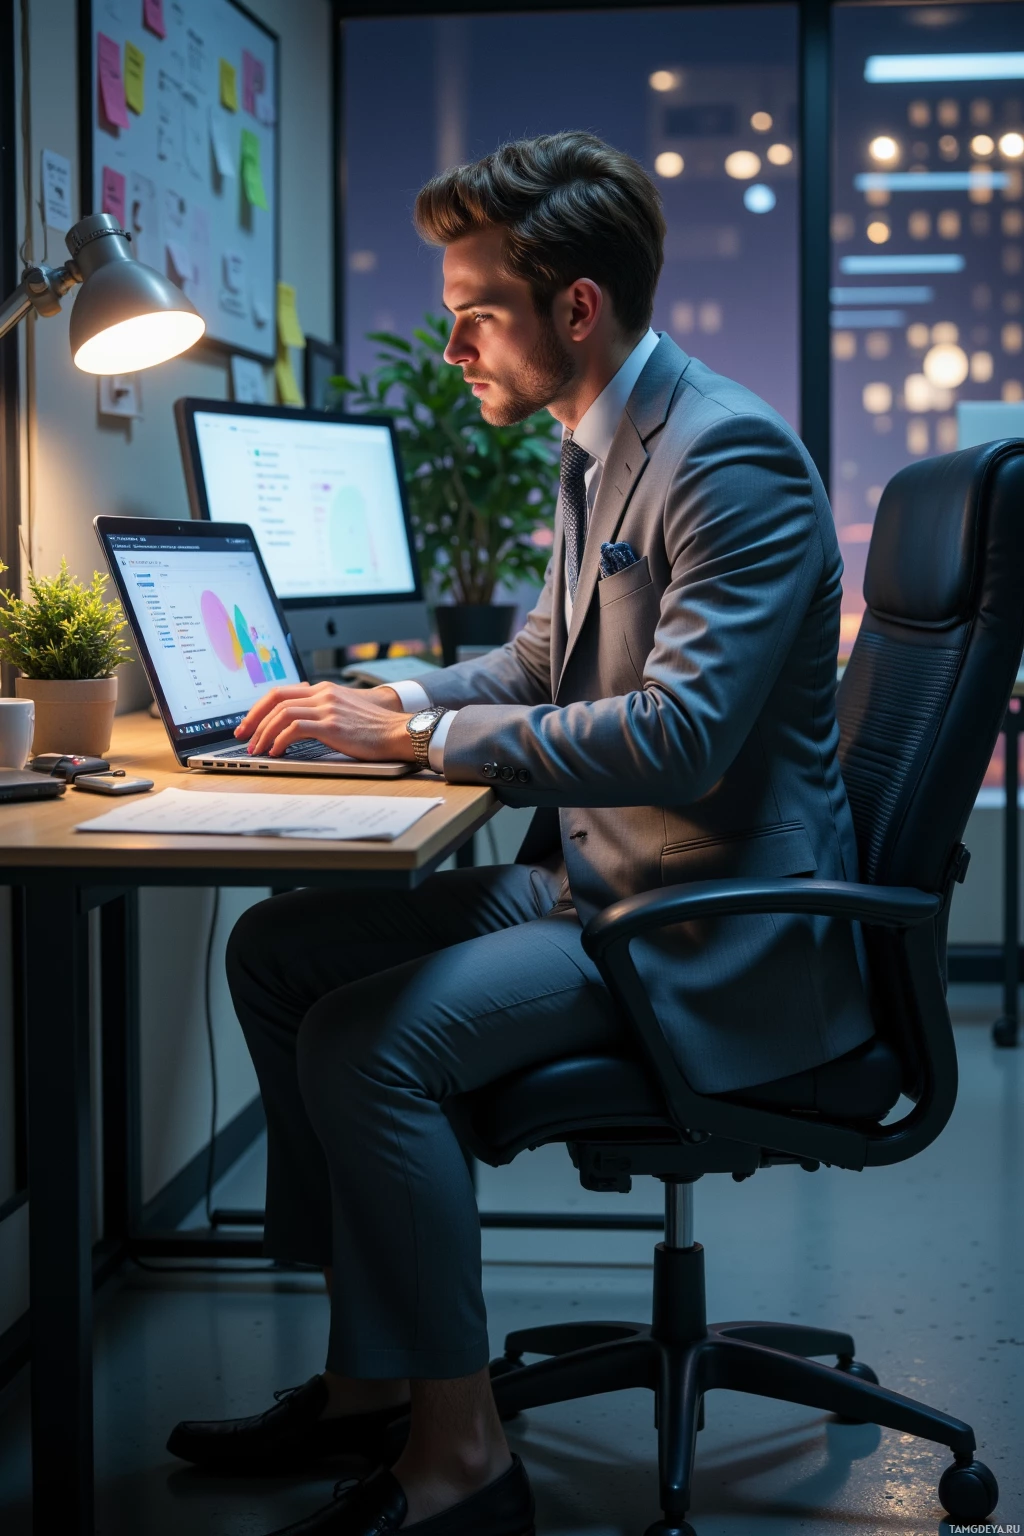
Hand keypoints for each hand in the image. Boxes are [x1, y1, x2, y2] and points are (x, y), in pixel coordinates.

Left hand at [234, 681, 415, 761]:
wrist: (399, 731)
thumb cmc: (375, 728)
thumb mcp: (345, 711)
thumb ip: (323, 710)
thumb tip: (298, 723)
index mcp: (324, 690)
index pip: (281, 692)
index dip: (259, 708)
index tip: (248, 724)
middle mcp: (323, 694)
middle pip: (275, 700)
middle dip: (253, 720)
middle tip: (243, 737)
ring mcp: (327, 708)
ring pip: (281, 714)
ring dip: (264, 733)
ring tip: (258, 749)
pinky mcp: (332, 726)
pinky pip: (295, 729)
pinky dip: (280, 740)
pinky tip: (276, 751)